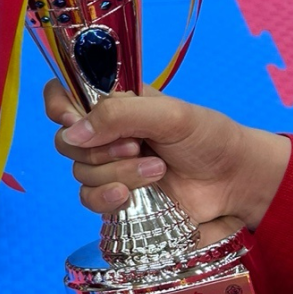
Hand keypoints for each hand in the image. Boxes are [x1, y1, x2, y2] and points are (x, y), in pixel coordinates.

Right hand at [44, 79, 289, 230]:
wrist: (234, 181)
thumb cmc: (208, 137)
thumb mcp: (168, 114)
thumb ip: (118, 115)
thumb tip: (71, 132)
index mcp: (114, 103)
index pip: (65, 94)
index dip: (59, 105)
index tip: (72, 118)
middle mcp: (105, 133)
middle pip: (67, 140)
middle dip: (99, 148)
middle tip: (137, 146)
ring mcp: (108, 167)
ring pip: (80, 172)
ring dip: (118, 173)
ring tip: (157, 170)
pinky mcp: (115, 197)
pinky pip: (88, 199)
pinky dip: (106, 198)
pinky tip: (129, 196)